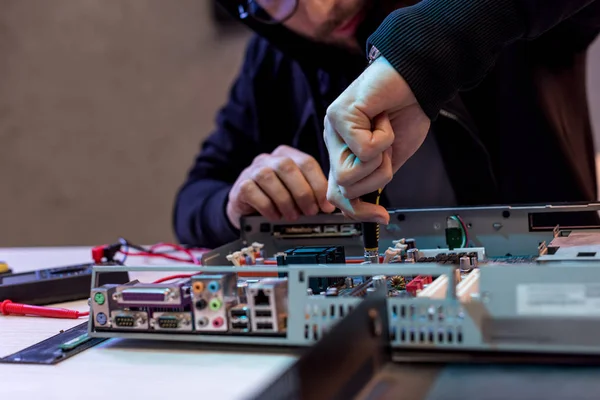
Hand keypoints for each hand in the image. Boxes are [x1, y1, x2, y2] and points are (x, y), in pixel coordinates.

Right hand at [226, 145, 335, 228]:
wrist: (246, 208)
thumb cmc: (275, 199)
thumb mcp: (294, 192)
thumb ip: (310, 192)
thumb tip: (329, 206)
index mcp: (287, 155)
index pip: (307, 162)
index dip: (319, 184)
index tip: (326, 206)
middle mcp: (268, 159)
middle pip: (288, 167)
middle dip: (303, 192)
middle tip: (310, 212)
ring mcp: (252, 170)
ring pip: (269, 178)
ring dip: (285, 200)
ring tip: (293, 216)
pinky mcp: (241, 185)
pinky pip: (253, 192)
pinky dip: (267, 206)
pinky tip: (275, 216)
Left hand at [324, 56, 430, 223]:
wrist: (419, 80)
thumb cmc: (406, 113)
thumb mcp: (391, 158)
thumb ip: (375, 180)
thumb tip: (368, 213)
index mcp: (344, 153)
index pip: (337, 195)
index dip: (358, 211)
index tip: (382, 216)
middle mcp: (333, 141)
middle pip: (344, 190)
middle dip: (376, 178)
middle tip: (387, 150)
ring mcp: (333, 128)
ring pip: (350, 175)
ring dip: (379, 160)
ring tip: (384, 133)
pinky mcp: (340, 114)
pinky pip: (364, 149)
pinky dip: (384, 137)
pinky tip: (382, 118)